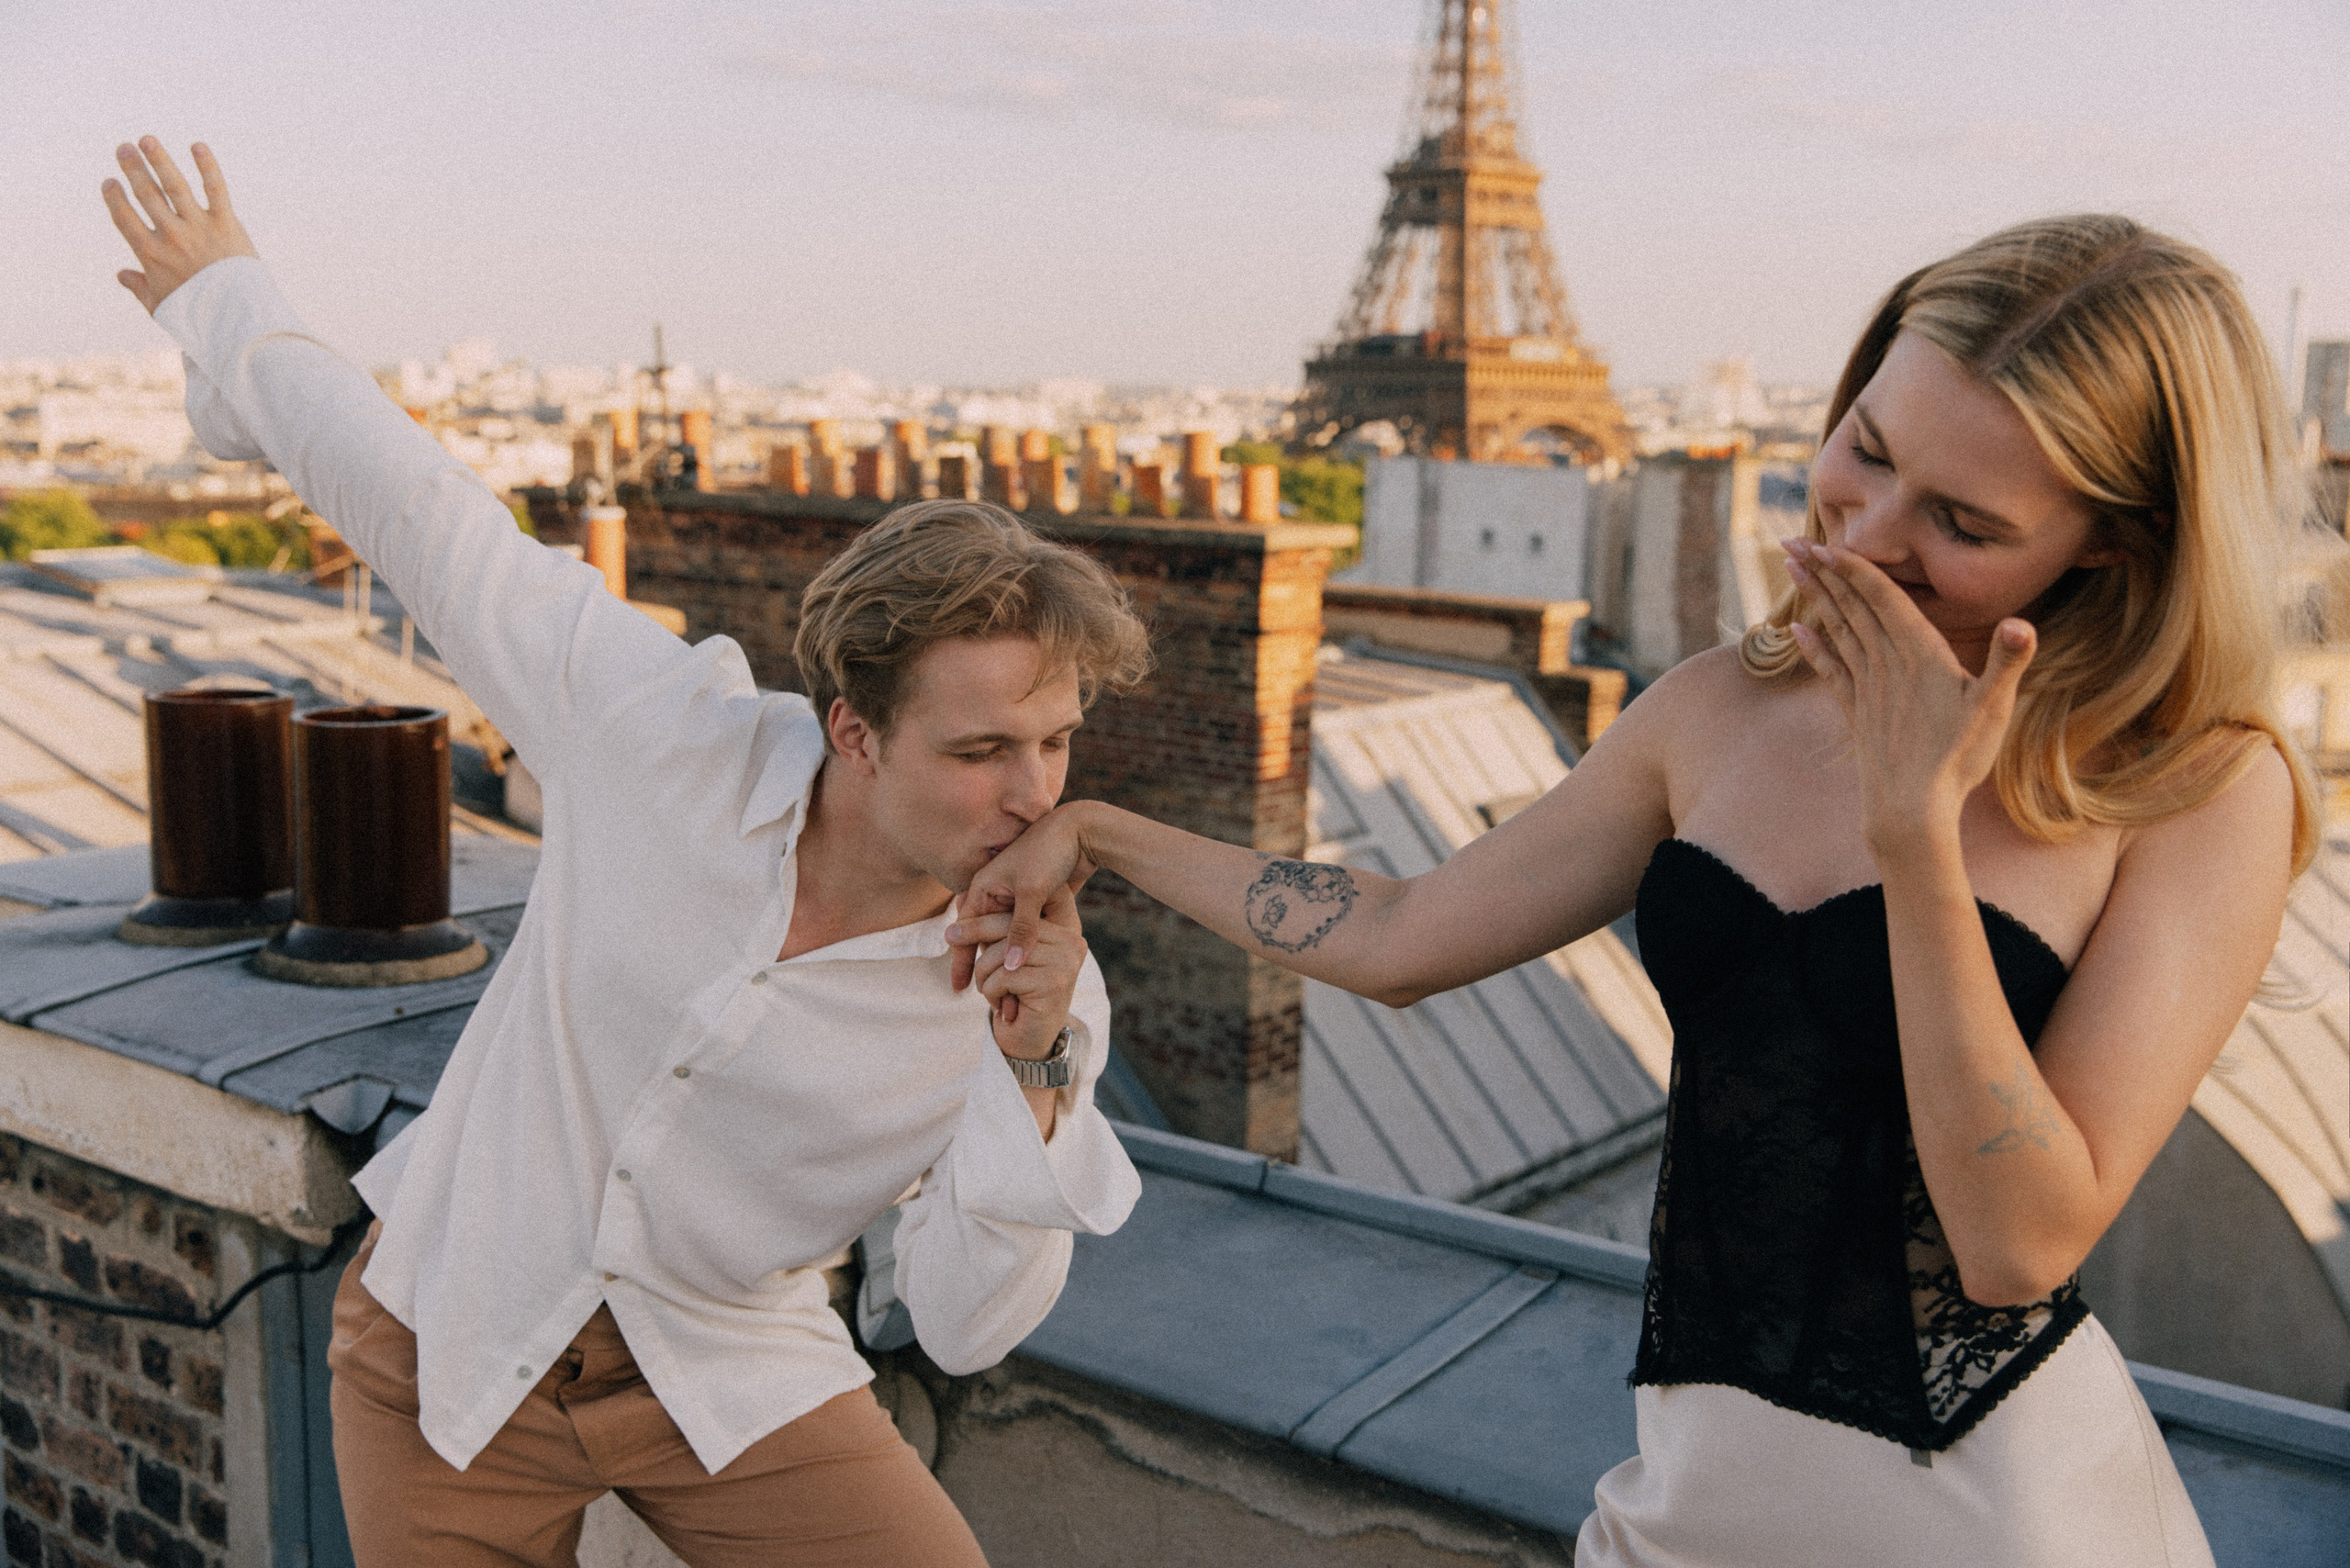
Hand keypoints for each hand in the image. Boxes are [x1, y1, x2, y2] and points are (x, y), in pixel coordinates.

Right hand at [102, 139, 258, 315]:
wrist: (240, 320)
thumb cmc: (199, 316)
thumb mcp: (163, 308)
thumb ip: (140, 288)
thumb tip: (121, 275)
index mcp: (151, 255)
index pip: (125, 218)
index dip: (114, 198)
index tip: (109, 182)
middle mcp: (172, 236)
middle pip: (146, 194)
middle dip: (133, 169)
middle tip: (124, 148)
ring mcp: (199, 227)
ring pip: (175, 186)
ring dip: (160, 160)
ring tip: (147, 140)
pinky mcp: (227, 223)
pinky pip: (216, 189)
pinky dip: (207, 166)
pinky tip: (197, 146)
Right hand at [946, 803, 1097, 992]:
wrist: (1080, 830)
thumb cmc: (1050, 853)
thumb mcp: (1032, 891)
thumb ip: (1021, 929)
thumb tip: (1010, 966)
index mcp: (984, 886)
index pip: (966, 931)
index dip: (961, 961)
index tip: (959, 989)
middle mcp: (994, 893)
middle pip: (981, 938)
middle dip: (981, 968)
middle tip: (980, 1000)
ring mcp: (1014, 898)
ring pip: (1002, 938)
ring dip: (1002, 963)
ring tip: (1003, 993)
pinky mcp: (1033, 903)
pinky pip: (1023, 933)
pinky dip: (1021, 952)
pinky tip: (1024, 973)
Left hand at [967, 885, 1086, 1060]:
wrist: (1029, 1043)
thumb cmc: (1015, 994)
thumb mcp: (1007, 957)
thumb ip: (995, 929)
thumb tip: (961, 897)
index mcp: (1065, 929)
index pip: (1017, 913)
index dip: (983, 918)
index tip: (954, 927)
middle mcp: (1071, 942)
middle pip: (1009, 928)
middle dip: (973, 935)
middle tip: (951, 942)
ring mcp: (1065, 963)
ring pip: (1002, 954)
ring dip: (984, 976)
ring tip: (990, 991)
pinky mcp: (1053, 984)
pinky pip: (1003, 977)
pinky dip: (991, 992)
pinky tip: (1002, 1006)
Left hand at [1781, 540, 2033, 857]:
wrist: (1911, 809)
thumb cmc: (1958, 758)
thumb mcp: (1993, 708)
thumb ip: (2008, 661)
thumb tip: (2022, 622)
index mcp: (1919, 653)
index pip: (1882, 598)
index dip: (1854, 568)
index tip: (1825, 541)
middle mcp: (1886, 663)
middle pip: (1851, 607)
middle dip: (1824, 571)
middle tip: (1792, 541)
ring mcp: (1867, 688)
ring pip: (1837, 630)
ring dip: (1816, 598)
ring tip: (1793, 568)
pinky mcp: (1856, 712)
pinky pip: (1830, 670)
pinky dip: (1812, 646)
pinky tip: (1795, 629)